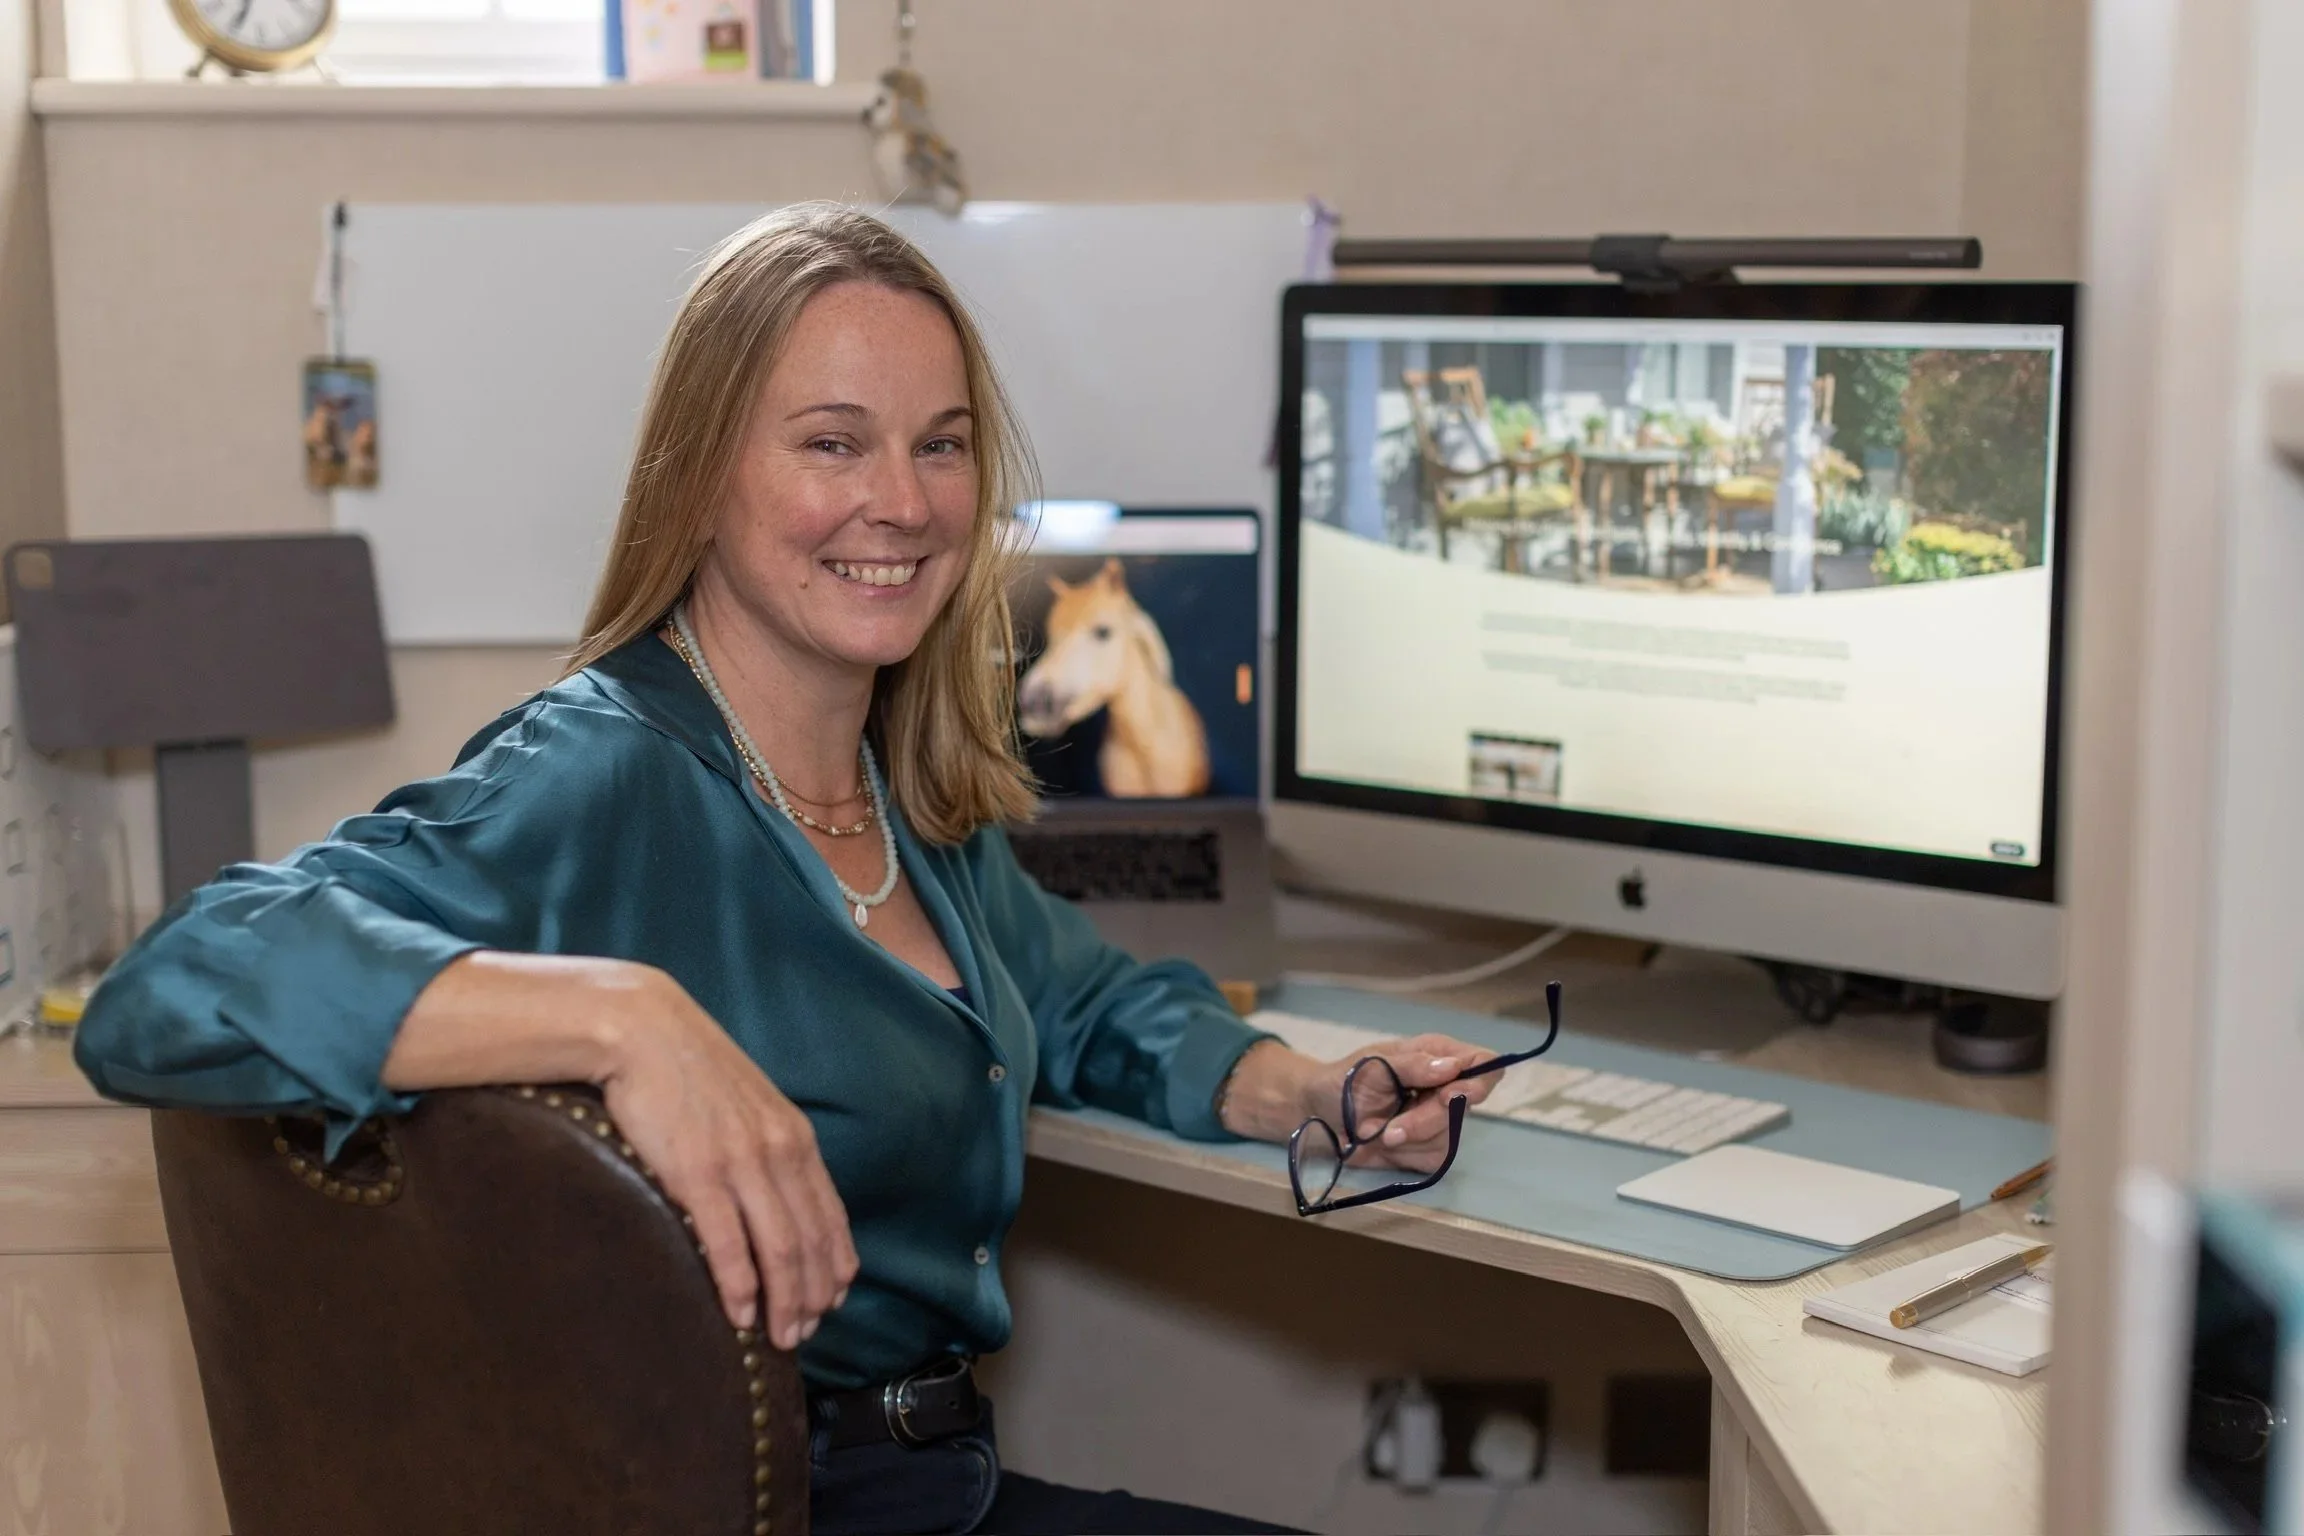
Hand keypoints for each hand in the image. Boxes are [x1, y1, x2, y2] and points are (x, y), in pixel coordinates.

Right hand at [598, 969, 859, 1347]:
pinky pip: (729, 1242)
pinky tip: (741, 1314)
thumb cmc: (690, 1071)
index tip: (832, 1302)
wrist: (642, 1030)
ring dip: (785, 1303)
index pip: (830, 1217)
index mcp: (795, 1137)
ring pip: (781, 1250)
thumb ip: (768, 1148)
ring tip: (781, 1338)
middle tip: (803, 1336)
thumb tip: (774, 1197)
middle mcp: (779, 1152)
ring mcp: (741, 1163)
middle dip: (813, 1298)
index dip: (834, 1267)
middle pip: (811, 1242)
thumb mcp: (749, 1106)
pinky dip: (740, 1285)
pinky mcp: (698, 1172)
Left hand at [1218, 1033, 1501, 1173]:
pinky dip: (1407, 1155)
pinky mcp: (1427, 1149)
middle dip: (1427, 1119)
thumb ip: (1412, 1065)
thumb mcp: (1372, 1064)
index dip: (1479, 1079)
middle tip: (1391, 1129)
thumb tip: (1453, 1066)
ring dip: (1409, 1139)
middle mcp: (1443, 1086)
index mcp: (1436, 1055)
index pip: (1483, 1063)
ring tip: (1376, 1132)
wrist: (1316, 1115)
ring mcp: (1438, 1121)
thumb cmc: (1343, 1080)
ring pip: (1450, 1136)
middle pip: (1467, 1106)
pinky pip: (1435, 1158)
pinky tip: (1384, 1144)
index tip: (1456, 1094)